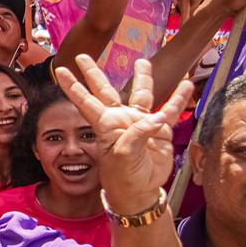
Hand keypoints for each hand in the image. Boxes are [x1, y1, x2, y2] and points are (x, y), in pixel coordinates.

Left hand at [55, 56, 191, 206]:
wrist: (139, 189)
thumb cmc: (123, 175)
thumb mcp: (124, 156)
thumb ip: (138, 134)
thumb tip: (157, 117)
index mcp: (105, 124)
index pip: (86, 101)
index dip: (73, 86)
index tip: (60, 70)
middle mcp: (120, 119)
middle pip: (105, 90)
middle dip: (94, 74)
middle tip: (82, 56)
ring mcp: (140, 122)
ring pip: (141, 94)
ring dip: (142, 78)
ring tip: (142, 62)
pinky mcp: (160, 130)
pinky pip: (170, 110)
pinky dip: (178, 98)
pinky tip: (185, 85)